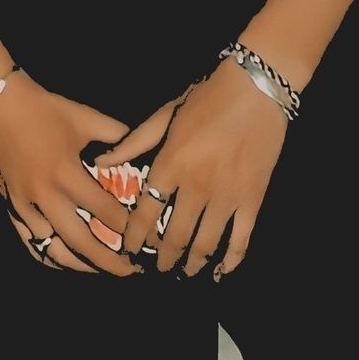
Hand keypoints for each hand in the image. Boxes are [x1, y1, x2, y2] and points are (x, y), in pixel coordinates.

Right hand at [0, 70, 142, 276]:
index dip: (127, 226)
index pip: (103, 210)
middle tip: (130, 269)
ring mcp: (24, 206)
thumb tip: (141, 151)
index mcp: (65, 173)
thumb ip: (116, 136)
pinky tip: (67, 260)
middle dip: (108, 260)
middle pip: (80, 241)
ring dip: (80, 265)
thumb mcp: (85, 117)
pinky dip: (50, 257)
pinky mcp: (11, 209)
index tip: (145, 236)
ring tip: (102, 269)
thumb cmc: (44, 110)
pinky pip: (30, 243)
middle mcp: (45, 196)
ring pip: (53, 250)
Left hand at [94, 60, 288, 277]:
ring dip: (193, 263)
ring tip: (186, 271)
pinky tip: (223, 270)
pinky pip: (241, 239)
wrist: (256, 88)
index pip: (145, 213)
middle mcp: (196, 187)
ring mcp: (226, 196)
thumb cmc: (208, 98)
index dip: (135, 236)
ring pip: (205, 244)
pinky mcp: (253, 199)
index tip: (131, 249)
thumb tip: (101, 162)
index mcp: (171, 165)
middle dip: (164, 257)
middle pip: (174, 235)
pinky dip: (231, 260)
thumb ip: (134, 142)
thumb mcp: (166, 115)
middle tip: (159, 267)